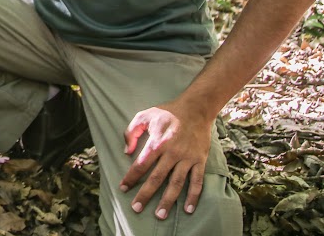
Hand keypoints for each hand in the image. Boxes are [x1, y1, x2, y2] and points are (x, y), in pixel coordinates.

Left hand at [120, 101, 213, 219]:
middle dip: (145, 194)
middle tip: (136, 208)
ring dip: (168, 200)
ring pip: (176, 183)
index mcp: (157, 142)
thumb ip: (131, 132)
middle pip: (157, 178)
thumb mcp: (144, 115)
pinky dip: (193, 196)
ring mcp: (187, 158)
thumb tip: (126, 152)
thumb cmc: (167, 113)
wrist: (195, 109)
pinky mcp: (200, 160)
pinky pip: (197, 181)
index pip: (141, 164)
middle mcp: (172, 152)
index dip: (131, 177)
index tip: (123, 188)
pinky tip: (188, 209)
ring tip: (160, 215)